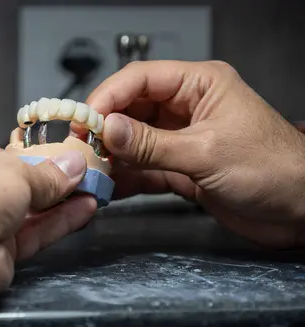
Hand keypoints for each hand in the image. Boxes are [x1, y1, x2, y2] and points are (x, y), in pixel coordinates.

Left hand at [0, 133, 95, 325]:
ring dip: (55, 202)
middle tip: (78, 173)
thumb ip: (48, 173)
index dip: (15, 153)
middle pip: (4, 183)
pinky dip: (53, 223)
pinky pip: (26, 235)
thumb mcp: (15, 169)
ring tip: (91, 191)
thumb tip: (75, 166)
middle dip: (43, 180)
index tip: (46, 153)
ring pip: (18, 212)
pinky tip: (83, 211)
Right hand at [72, 60, 304, 247]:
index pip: (141, 79)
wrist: (299, 212)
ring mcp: (180, 140)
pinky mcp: (179, 169)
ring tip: (89, 169)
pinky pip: (143, 169)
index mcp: (199, 86)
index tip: (85, 119)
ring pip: (133, 141)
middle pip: (131, 109)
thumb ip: (152, 143)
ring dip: (112, 155)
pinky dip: (126, 178)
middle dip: (105, 128)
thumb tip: (108, 130)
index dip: (108, 96)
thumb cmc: (272, 169)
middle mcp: (186, 109)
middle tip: (80, 146)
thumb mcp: (206, 152)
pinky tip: (109, 188)